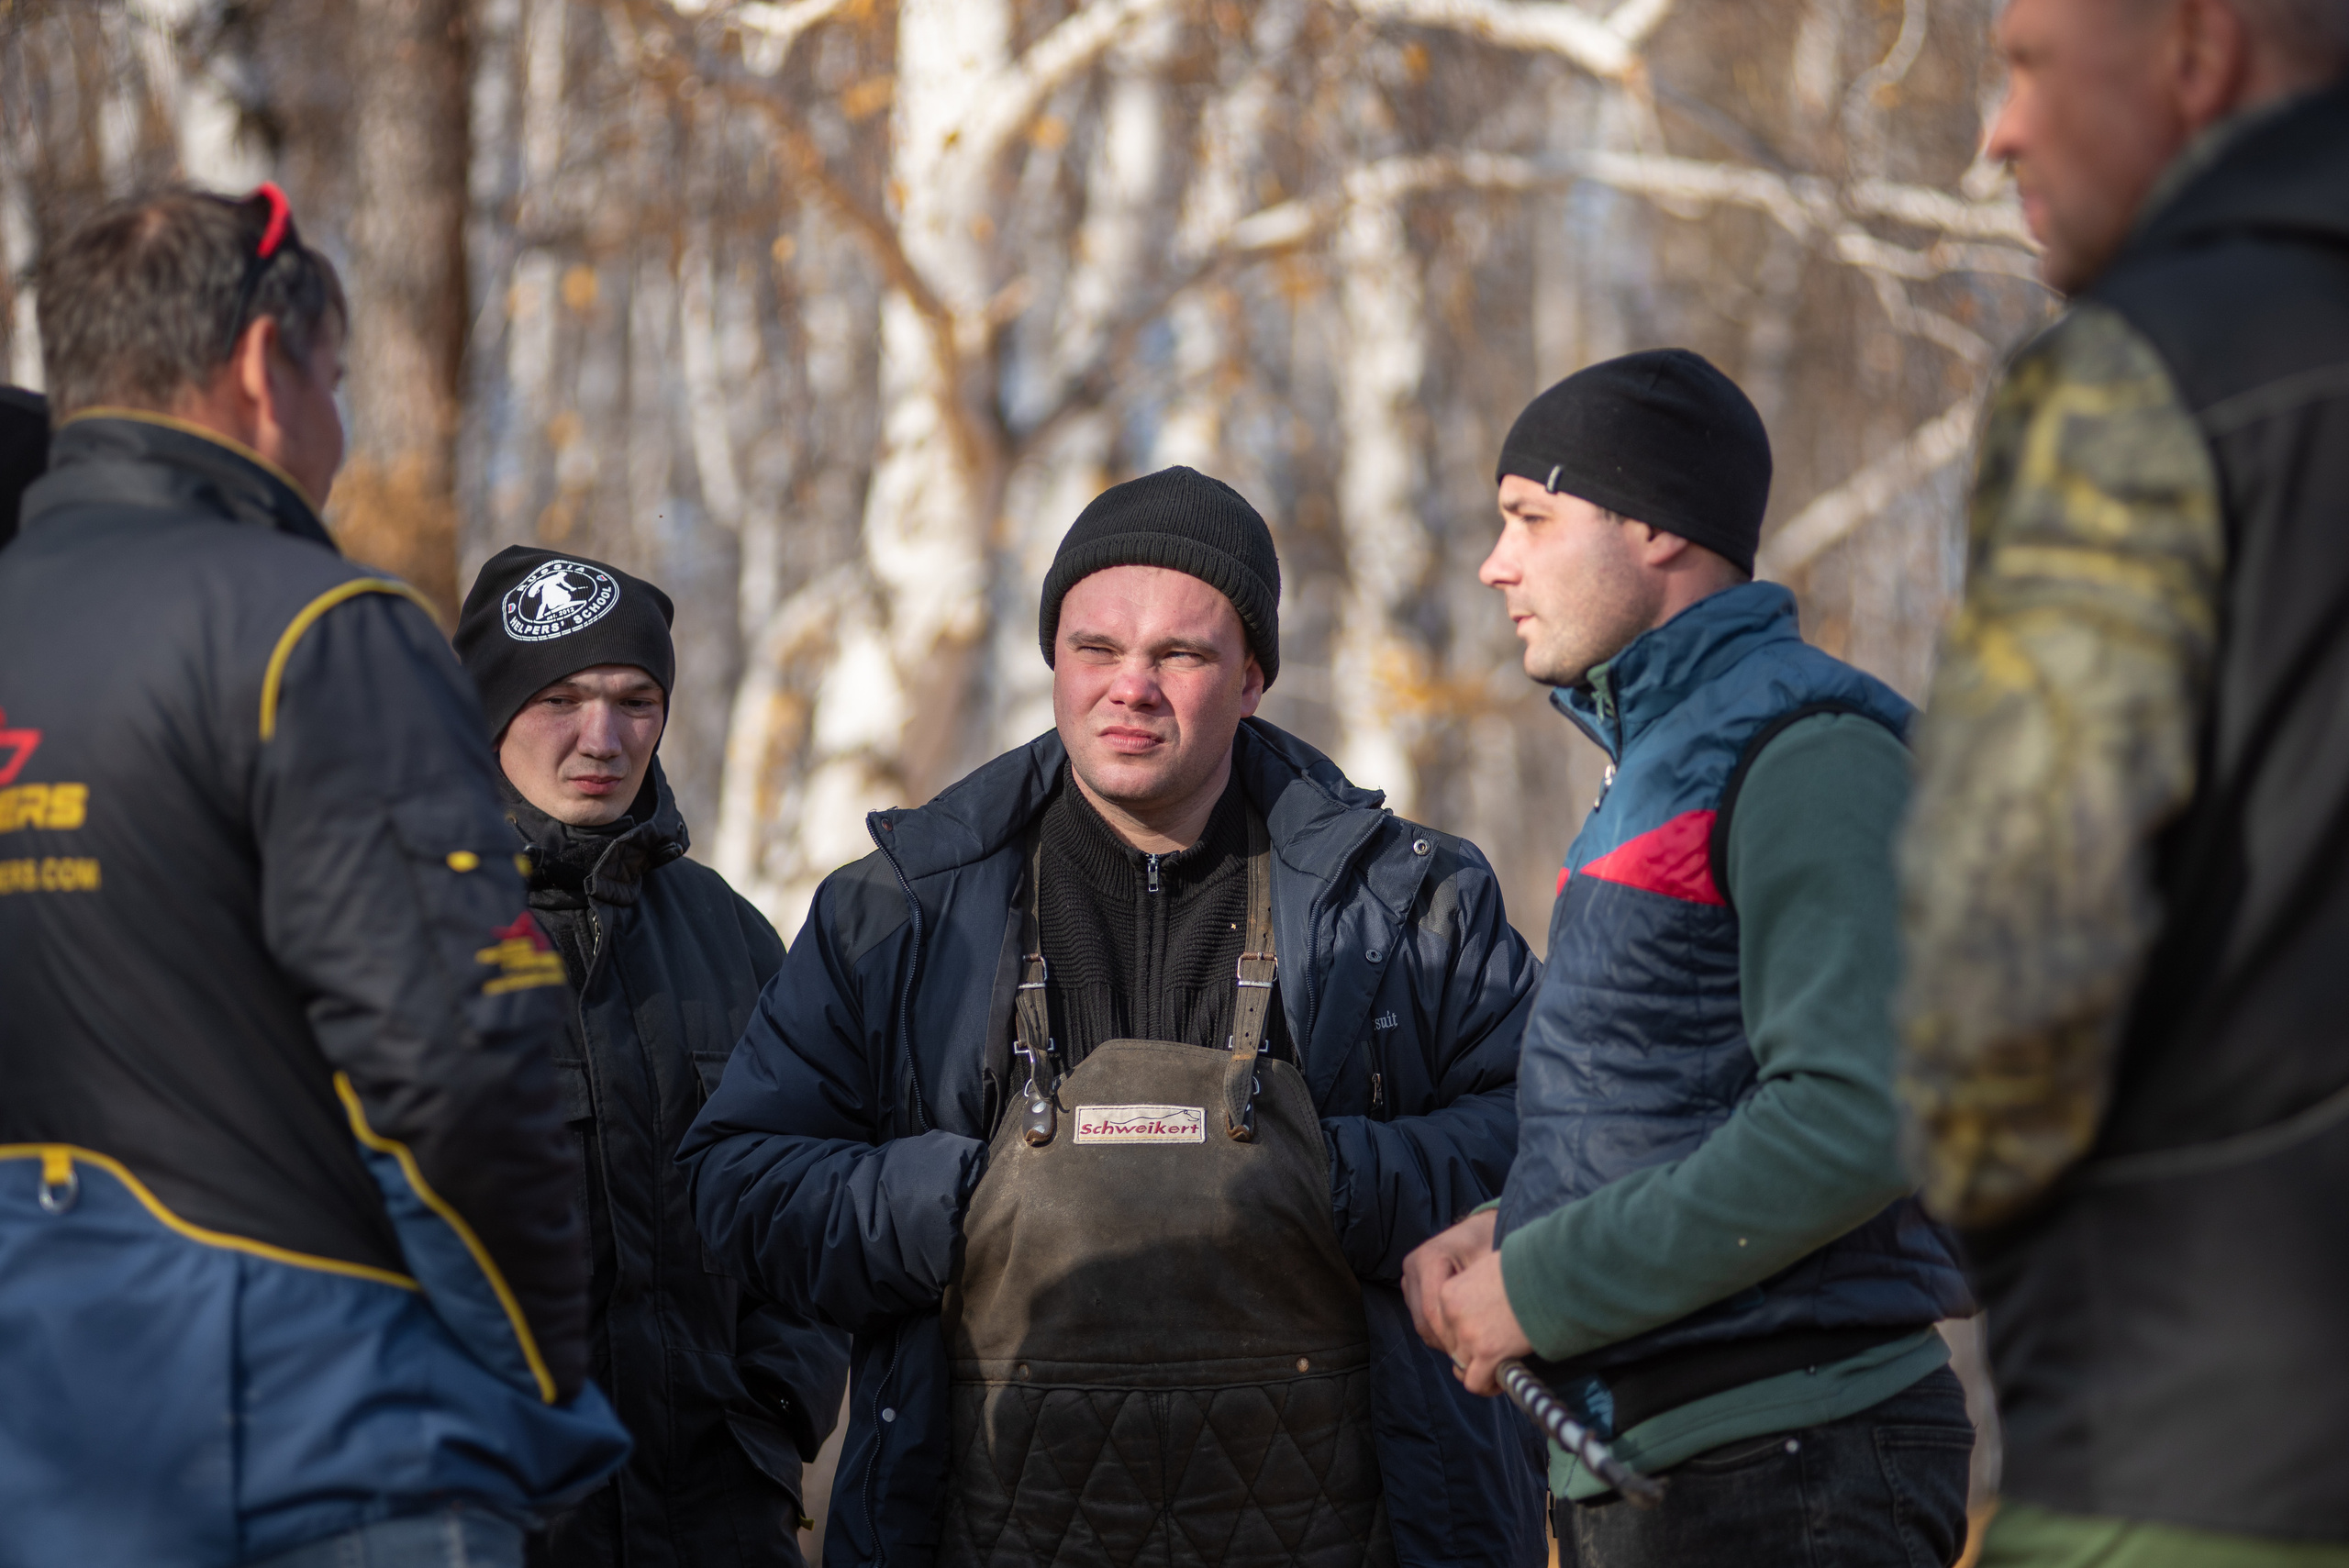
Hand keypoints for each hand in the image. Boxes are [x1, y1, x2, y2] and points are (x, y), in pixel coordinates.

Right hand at [1401, 1210, 1497, 1352]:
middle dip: (1448, 1343)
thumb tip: (1487, 1337)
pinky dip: (1439, 1332)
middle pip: (1423, 1320)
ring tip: (1470, 1348)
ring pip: (1421, 1323)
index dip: (1452, 1337)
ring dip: (1443, 1340)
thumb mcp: (1491, 1266)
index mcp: (1428, 1258)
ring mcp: (1409, 1277)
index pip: (1432, 1310)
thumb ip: (1484, 1295)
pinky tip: (1461, 1335)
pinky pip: (1422, 1319)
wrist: (1481, 1230)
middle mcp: (1412, 1267)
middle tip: (1473, 1359)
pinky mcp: (1412, 1287)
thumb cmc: (1490, 1245)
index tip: (1475, 1355)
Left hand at [1434, 1247, 1532, 1395]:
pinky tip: (1502, 1379)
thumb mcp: (1486, 1270)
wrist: (1548, 1277)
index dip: (1461, 1335)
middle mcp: (1453, 1314)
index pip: (1443, 1326)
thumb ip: (1473, 1290)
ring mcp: (1469, 1334)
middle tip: (1493, 1352)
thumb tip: (1479, 1306)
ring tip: (1498, 1368)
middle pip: (1451, 1346)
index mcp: (1448, 1292)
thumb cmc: (1525, 1269)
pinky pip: (1475, 1383)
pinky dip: (1487, 1386)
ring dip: (1479, 1370)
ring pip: (1461, 1367)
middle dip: (1470, 1352)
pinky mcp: (1488, 1352)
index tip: (1480, 1336)